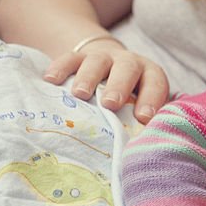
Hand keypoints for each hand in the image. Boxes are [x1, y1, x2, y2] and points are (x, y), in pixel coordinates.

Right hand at [44, 39, 168, 123]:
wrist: (111, 69)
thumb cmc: (130, 98)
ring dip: (89, 77)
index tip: (143, 118)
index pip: (155, 84)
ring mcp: (103, 57)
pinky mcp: (79, 56)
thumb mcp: (140, 106)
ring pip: (97, 61)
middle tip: (110, 104)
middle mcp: (128, 62)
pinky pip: (69, 58)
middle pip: (127, 68)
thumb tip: (141, 149)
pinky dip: (60, 67)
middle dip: (119, 86)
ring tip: (80, 94)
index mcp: (150, 75)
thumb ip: (142, 122)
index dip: (151, 99)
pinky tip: (50, 80)